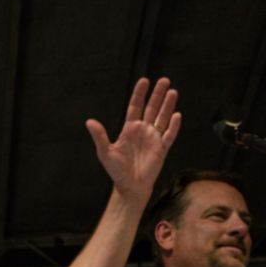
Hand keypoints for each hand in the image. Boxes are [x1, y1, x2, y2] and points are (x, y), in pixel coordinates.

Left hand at [85, 77, 180, 201]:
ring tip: (172, 92)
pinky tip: (176, 115)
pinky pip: (169, 134)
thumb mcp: (105, 152)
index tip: (144, 80)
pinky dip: (173, 126)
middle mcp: (143, 130)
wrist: (129, 186)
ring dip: (167, 105)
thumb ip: (99, 136)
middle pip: (151, 108)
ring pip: (162, 117)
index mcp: (129, 129)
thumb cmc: (116, 170)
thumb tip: (89, 122)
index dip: (139, 94)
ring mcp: (154, 138)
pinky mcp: (162, 148)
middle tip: (164, 80)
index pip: (135, 107)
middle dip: (157, 94)